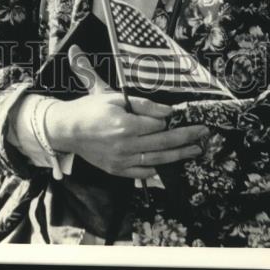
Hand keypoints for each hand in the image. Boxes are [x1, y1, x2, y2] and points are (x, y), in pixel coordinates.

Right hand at [44, 45, 207, 178]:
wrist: (67, 130)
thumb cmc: (89, 109)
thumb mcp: (113, 97)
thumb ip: (142, 105)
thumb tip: (167, 112)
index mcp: (125, 125)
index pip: (158, 124)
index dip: (169, 119)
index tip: (182, 115)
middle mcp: (126, 146)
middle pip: (163, 143)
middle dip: (186, 138)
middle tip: (203, 133)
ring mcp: (122, 161)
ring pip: (157, 160)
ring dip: (179, 155)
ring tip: (195, 150)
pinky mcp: (117, 170)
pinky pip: (143, 172)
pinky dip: (157, 168)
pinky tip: (169, 164)